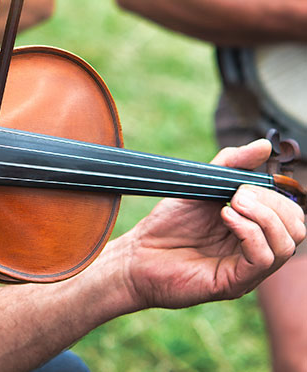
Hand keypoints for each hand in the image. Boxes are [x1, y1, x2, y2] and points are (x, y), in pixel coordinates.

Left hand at [123, 139, 305, 309]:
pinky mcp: (234, 283)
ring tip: (230, 205)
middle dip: (272, 203)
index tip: (243, 184)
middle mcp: (256, 251)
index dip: (275, 193)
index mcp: (254, 230)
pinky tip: (225, 217)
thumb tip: (265, 146)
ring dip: (262, 216)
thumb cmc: (169, 222)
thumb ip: (233, 164)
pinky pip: (262, 258)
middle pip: (297, 229)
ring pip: (286, 245)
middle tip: (237, 194)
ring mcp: (246, 269)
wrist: (138, 252)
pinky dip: (248, 231)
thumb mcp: (203, 183)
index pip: (292, 214)